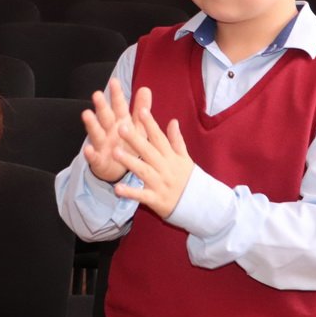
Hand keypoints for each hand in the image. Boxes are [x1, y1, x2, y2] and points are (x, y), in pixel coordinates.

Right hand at [82, 78, 148, 182]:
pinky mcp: (98, 160)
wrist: (118, 169)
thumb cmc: (127, 143)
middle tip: (97, 94)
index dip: (116, 94)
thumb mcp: (137, 126)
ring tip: (86, 114)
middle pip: (105, 116)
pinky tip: (87, 150)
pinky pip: (94, 157)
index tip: (114, 81)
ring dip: (91, 124)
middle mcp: (108, 130)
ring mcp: (102, 144)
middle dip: (101, 106)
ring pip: (96, 133)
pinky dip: (90, 154)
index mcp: (120, 121)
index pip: (118, 106)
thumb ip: (140, 109)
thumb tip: (145, 88)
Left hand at [112, 87, 193, 217]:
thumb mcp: (185, 158)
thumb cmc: (188, 180)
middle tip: (121, 127)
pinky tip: (117, 189)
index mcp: (171, 156)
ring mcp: (159, 184)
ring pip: (143, 171)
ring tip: (115, 152)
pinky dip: (129, 193)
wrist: (200, 206)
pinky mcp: (155, 199)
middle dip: (135, 139)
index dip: (150, 124)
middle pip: (148, 151)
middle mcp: (164, 168)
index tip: (141, 110)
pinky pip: (141, 196)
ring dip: (129, 162)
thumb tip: (173, 121)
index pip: (159, 137)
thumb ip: (176, 140)